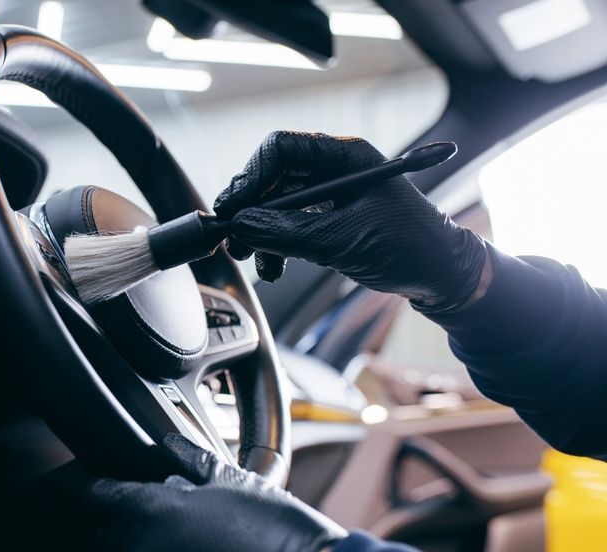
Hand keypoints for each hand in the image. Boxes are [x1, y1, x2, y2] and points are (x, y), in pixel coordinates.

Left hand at [88, 435, 345, 551]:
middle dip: (137, 532)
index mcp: (152, 515)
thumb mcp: (239, 485)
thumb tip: (170, 446)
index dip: (95, 490)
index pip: (100, 497)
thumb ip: (194, 464)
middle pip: (119, 541)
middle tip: (178, 530)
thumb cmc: (282, 537)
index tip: (90, 488)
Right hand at [214, 131, 488, 310]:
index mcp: (344, 156)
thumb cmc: (409, 248)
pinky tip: (275, 267)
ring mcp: (331, 196)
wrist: (443, 276)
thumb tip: (241, 225)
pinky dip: (276, 245)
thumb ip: (287, 232)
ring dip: (261, 233)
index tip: (234, 207)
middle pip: (273, 177)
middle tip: (235, 238)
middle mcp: (333, 169)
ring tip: (257, 261)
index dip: (252, 175)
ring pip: (277, 206)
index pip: (281, 148)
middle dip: (251, 209)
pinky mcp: (330, 220)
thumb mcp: (342, 240)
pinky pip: (289, 226)